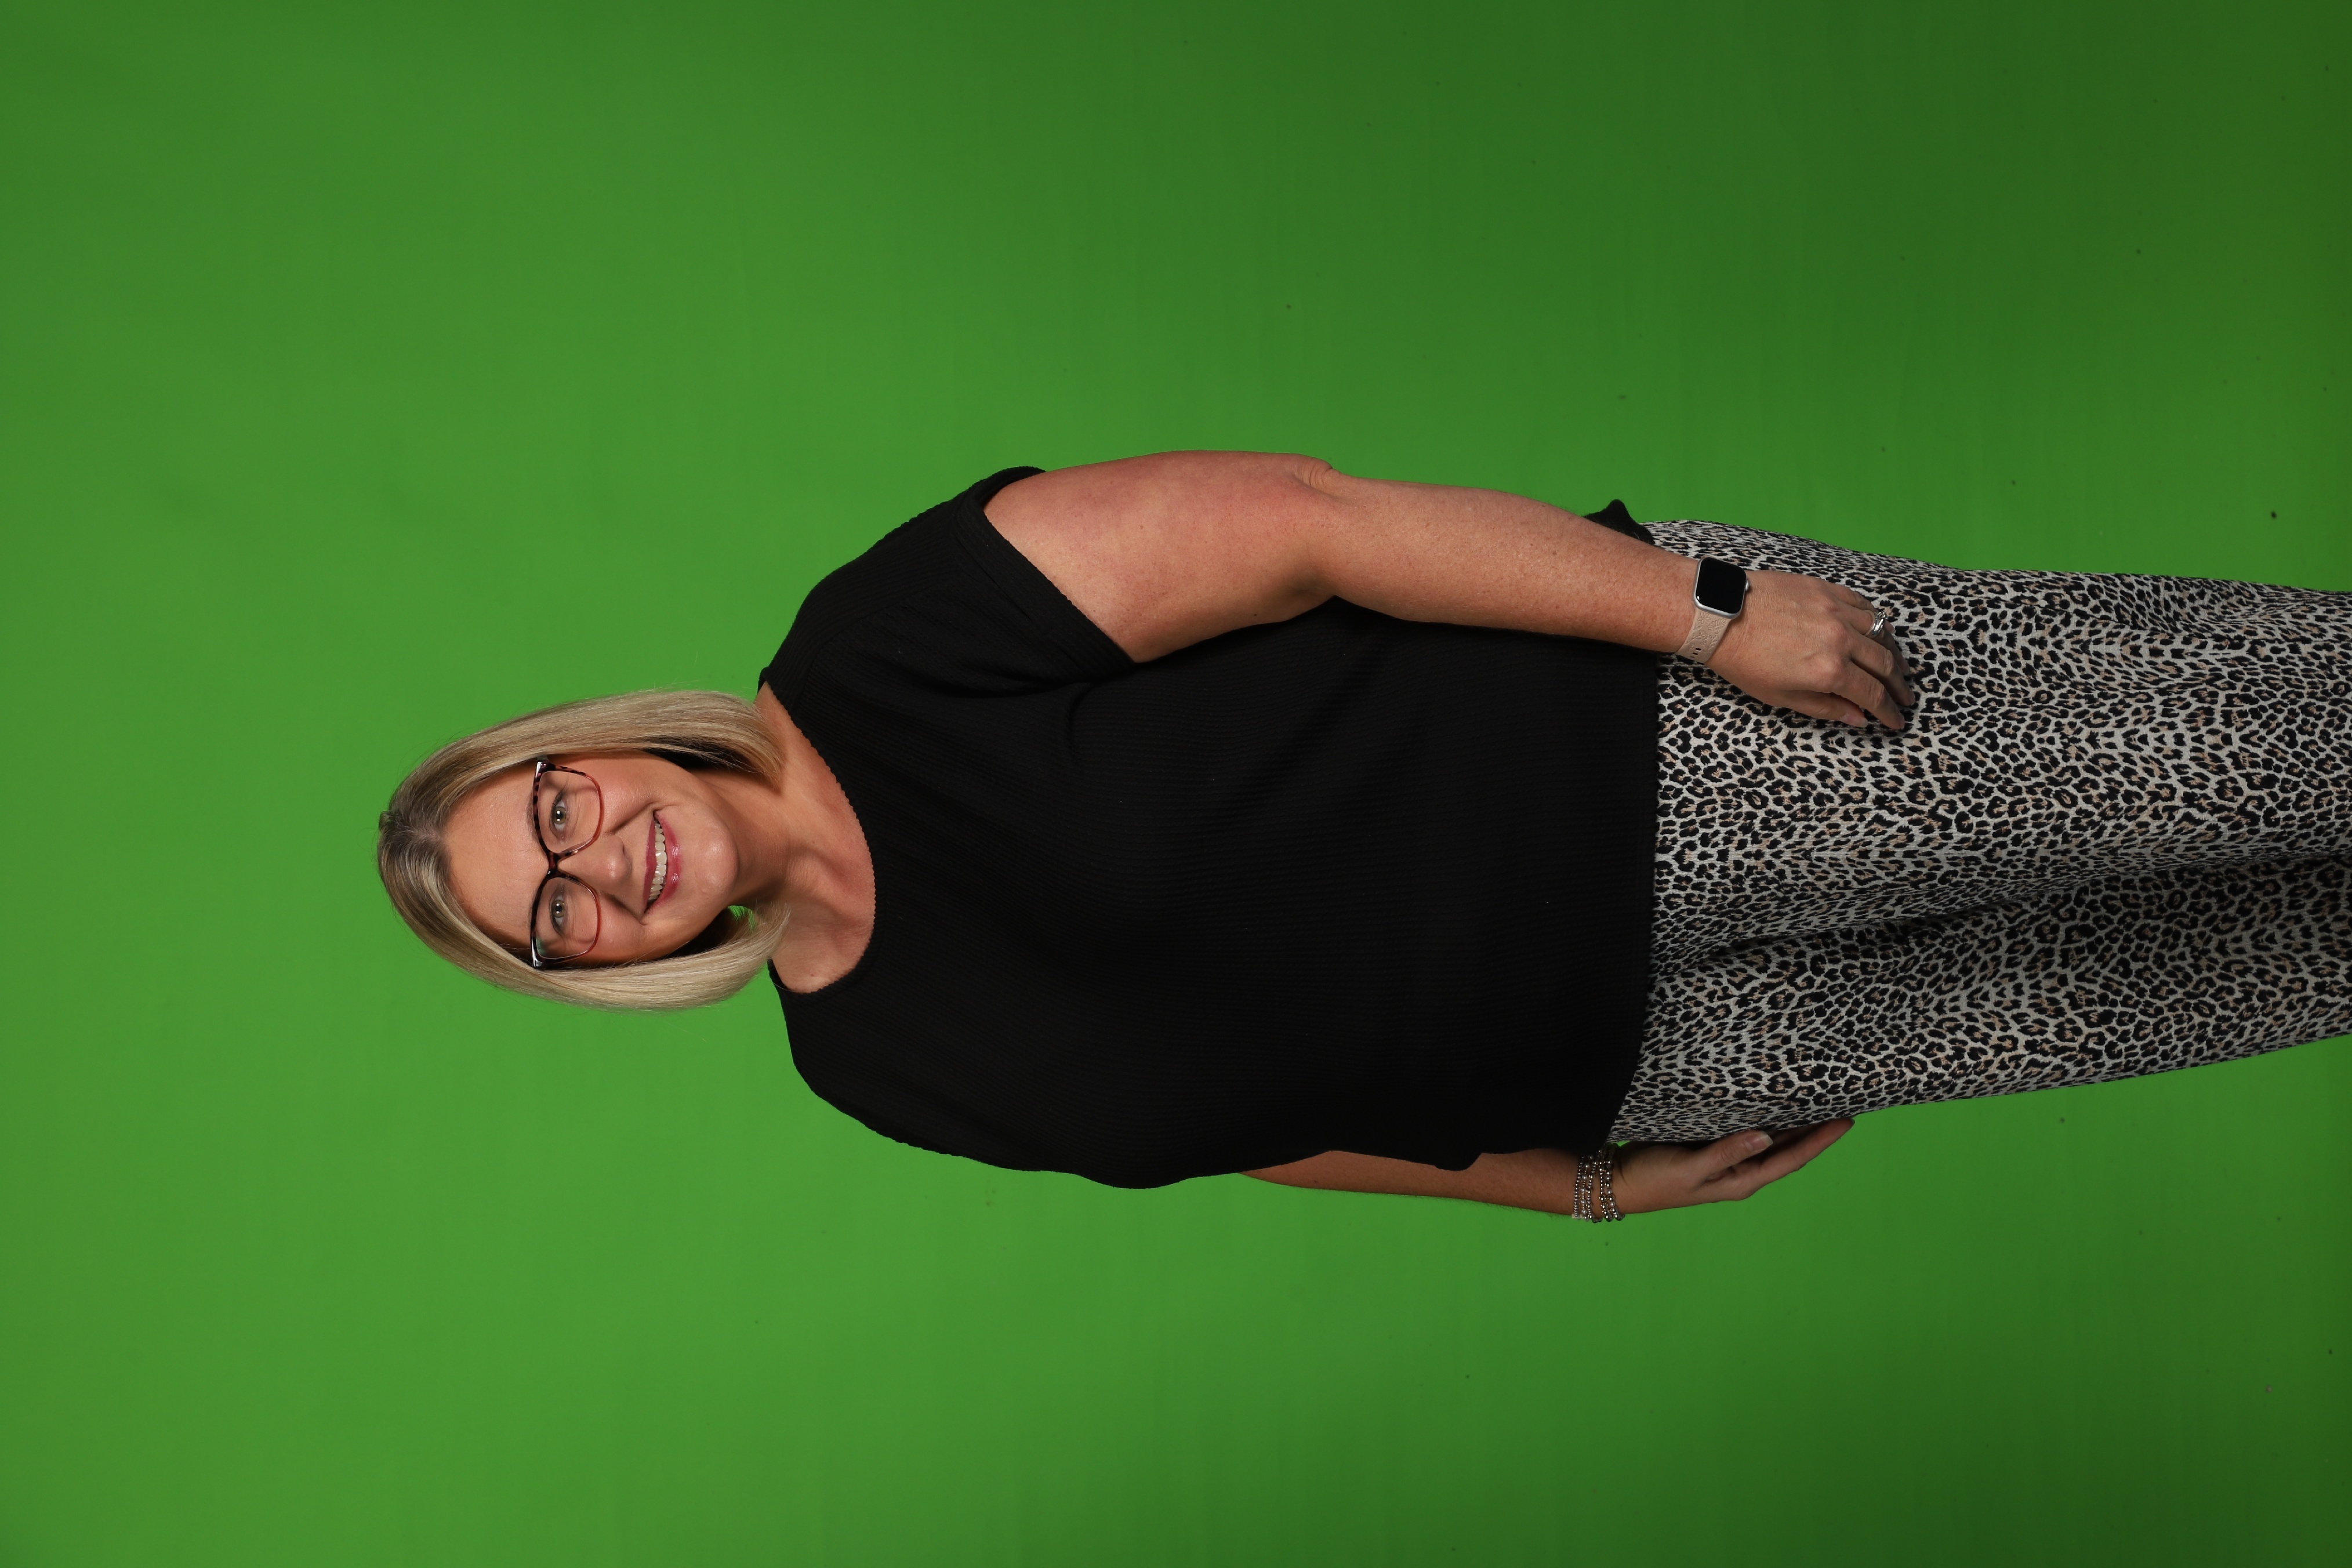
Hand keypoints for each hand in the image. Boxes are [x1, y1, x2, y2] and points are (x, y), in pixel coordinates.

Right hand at [1610, 1120, 1853, 1214]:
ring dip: (1794, 1120)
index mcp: (1742, 1180)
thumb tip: (1766, 1135)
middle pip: (1788, 1147)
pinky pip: (1747, 1127)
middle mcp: (1741, 1169)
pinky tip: (1773, 1099)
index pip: (1791, 1158)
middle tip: (1842, 1102)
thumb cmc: (1654, 1180)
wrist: (1619, 1180)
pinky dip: (1765, 1113)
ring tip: (1818, 1098)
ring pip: (1771, 1136)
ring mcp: (1727, 1157)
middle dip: (1815, 1128)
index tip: (1846, 1121)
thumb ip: (1727, 1152)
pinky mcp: (1711, 1143)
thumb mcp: (1690, 1168)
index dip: (1820, 1140)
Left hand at [1708, 569, 1913, 729]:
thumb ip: (1824, 707)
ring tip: (1900, 668)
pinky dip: (1877, 621)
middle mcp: (1841, 640)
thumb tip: (1856, 718)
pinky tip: (1881, 631)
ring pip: (1880, 633)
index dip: (1888, 711)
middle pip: (1884, 665)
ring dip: (1894, 653)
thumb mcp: (1780, 697)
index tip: (1897, 720)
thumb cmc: (1742, 659)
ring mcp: (1836, 611)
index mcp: (1829, 671)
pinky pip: (1864, 605)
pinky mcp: (1827, 589)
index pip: (1872, 694)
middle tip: (1906, 697)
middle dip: (1898, 686)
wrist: (1718, 615)